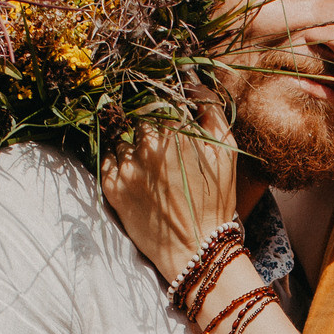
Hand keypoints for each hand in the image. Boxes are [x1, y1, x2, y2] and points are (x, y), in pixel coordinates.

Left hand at [101, 101, 241, 283]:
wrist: (196, 250)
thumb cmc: (215, 200)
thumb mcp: (226, 153)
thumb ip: (211, 111)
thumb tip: (193, 83)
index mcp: (176, 132)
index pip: (158, 95)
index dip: (162, 100)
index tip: (164, 105)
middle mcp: (146, 145)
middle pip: (136, 112)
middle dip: (145, 118)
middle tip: (156, 134)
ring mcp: (125, 166)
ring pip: (120, 133)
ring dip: (130, 139)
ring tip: (147, 158)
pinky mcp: (111, 186)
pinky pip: (107, 157)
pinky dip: (118, 158)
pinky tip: (135, 171)